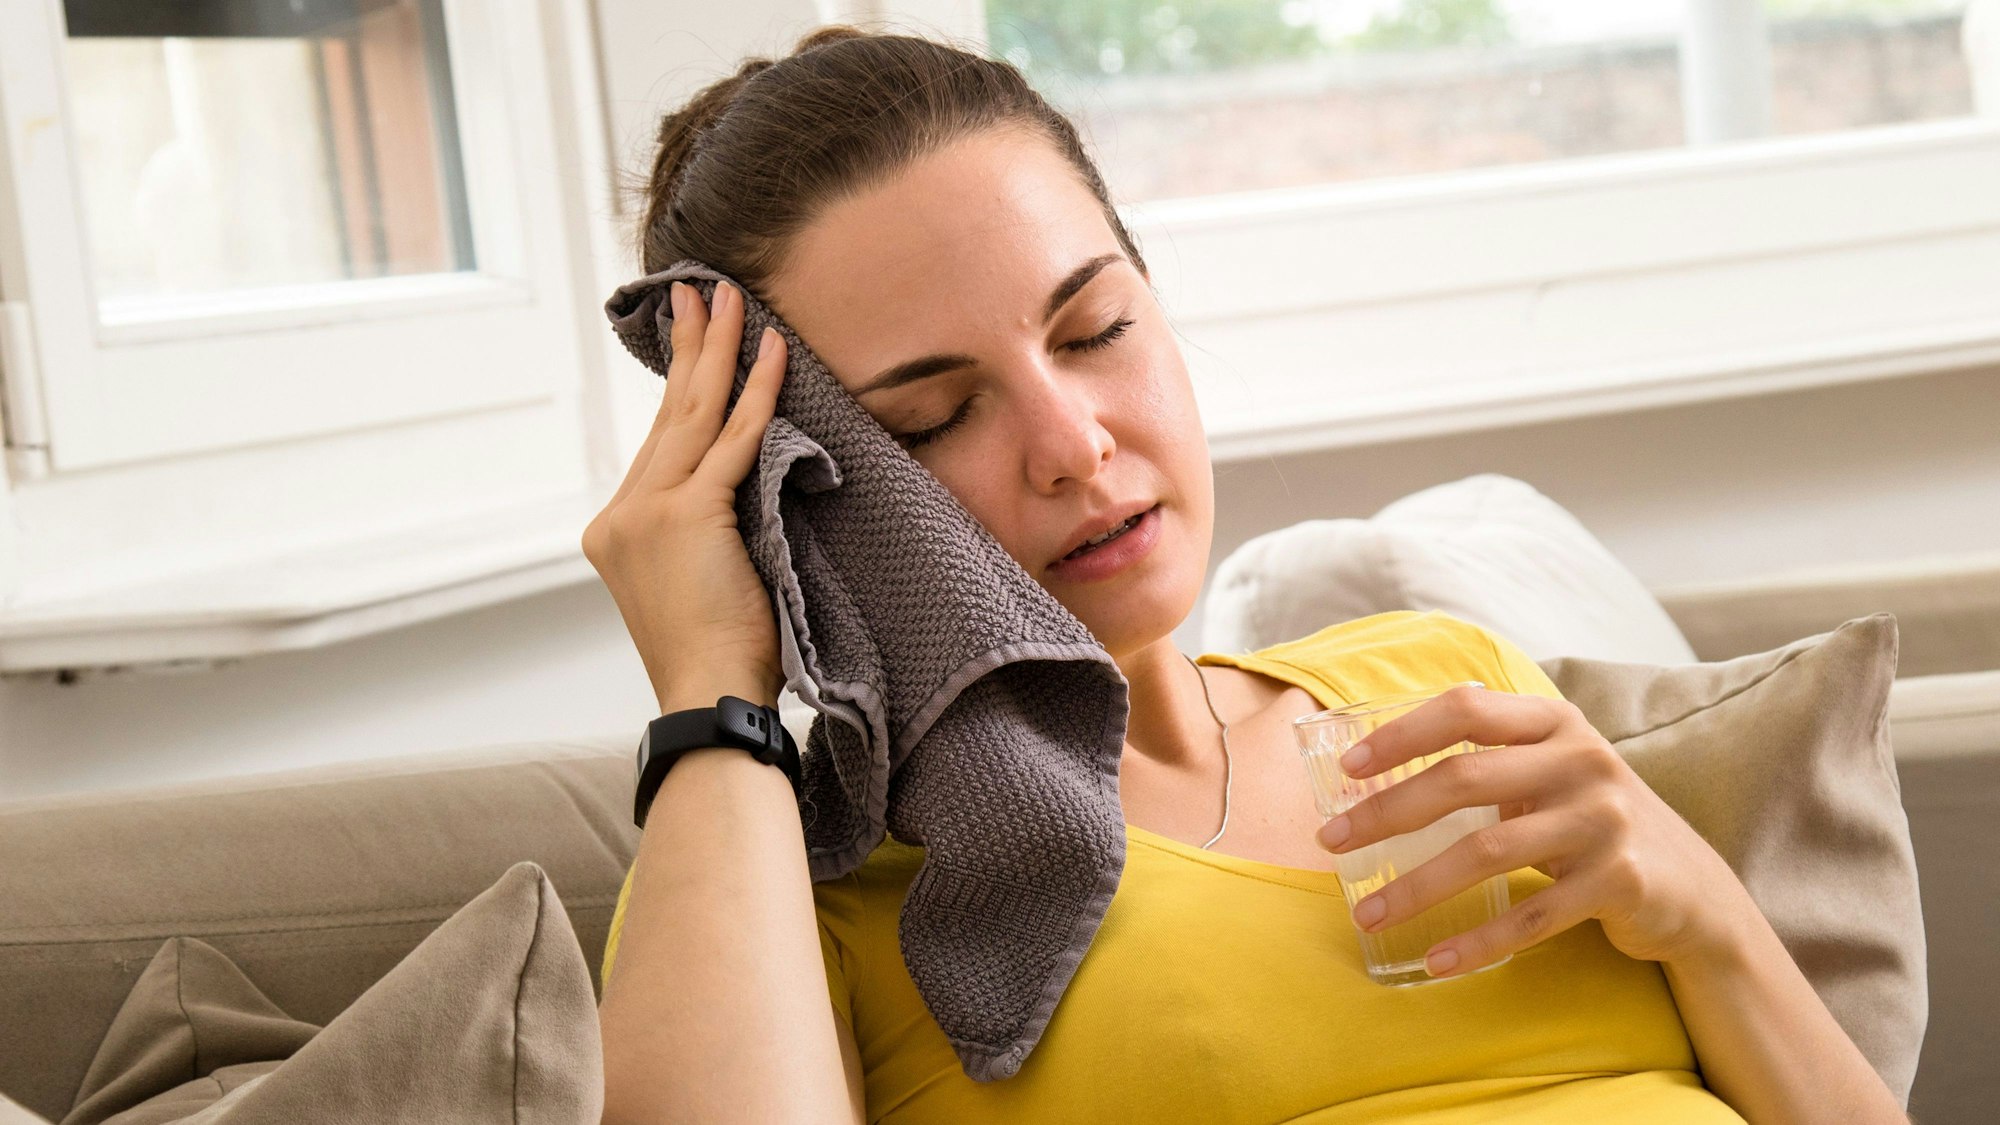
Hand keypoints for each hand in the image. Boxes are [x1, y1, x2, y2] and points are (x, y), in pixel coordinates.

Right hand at [581, 279, 789, 712]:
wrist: (710, 698)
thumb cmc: (721, 658)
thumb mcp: (697, 582)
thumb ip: (702, 531)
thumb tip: (743, 491)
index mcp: (617, 530)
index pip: (656, 443)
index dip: (679, 389)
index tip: (693, 340)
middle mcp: (623, 513)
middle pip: (665, 413)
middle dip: (688, 346)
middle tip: (701, 292)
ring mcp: (649, 511)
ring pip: (691, 412)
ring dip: (717, 349)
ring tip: (731, 299)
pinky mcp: (689, 515)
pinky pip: (732, 439)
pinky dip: (757, 392)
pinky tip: (774, 351)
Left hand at [1315, 684, 1750, 976]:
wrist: (1692, 889)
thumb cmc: (1591, 822)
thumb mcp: (1551, 771)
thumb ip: (1488, 755)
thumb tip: (1373, 765)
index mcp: (1556, 722)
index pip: (1466, 709)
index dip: (1402, 734)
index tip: (1348, 768)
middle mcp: (1583, 761)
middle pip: (1464, 778)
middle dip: (1386, 812)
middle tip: (1330, 843)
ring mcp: (1604, 820)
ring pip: (1488, 851)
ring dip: (1416, 886)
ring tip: (1367, 913)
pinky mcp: (1619, 881)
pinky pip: (1532, 916)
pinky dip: (1478, 941)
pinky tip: (1435, 959)